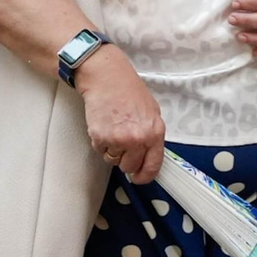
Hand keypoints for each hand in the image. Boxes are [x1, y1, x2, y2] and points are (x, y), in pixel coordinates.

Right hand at [77, 47, 166, 183]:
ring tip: (114, 130)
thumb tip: (148, 157)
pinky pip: (101, 151)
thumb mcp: (152, 114)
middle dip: (126, 159)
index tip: (139, 177)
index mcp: (155, 133)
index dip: (145, 176)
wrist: (107, 79)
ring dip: (112, 151)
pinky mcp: (100, 137)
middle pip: (130, 167)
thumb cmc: (129, 92)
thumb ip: (151, 137)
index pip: (153, 166)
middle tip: (123, 144)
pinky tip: (104, 127)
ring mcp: (119, 139)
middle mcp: (138, 139)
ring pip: (113, 161)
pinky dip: (101, 143)